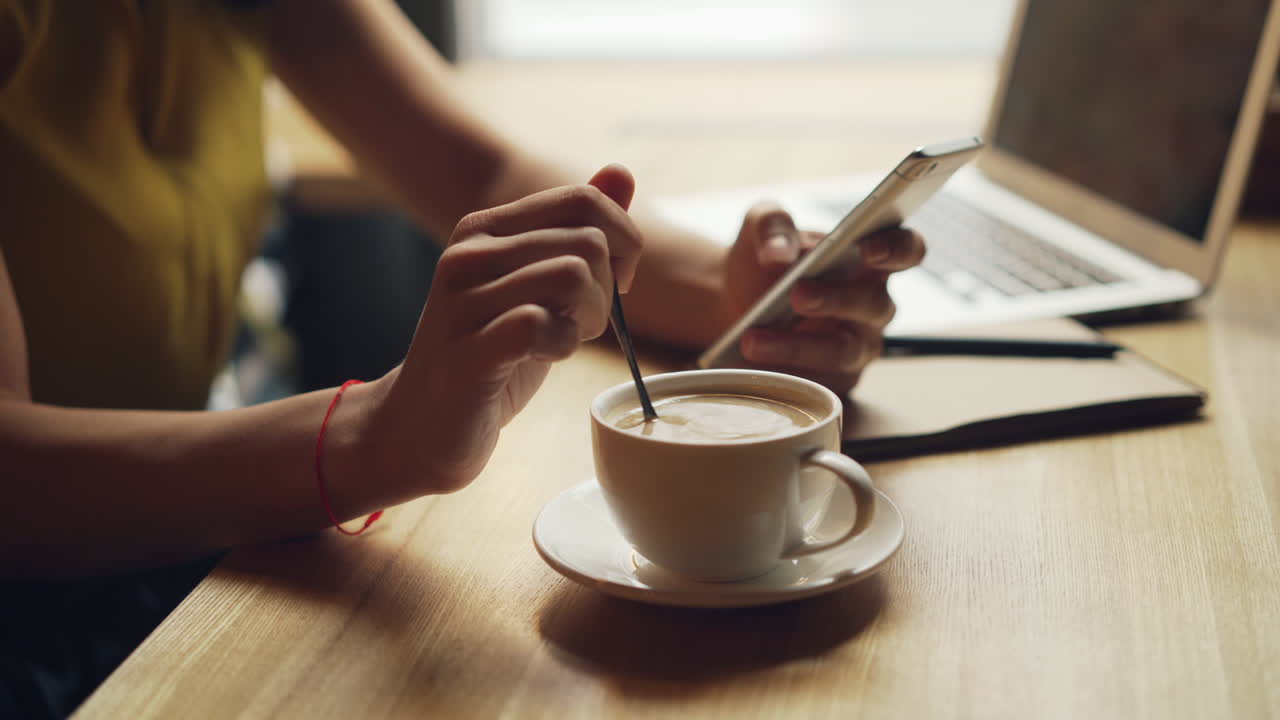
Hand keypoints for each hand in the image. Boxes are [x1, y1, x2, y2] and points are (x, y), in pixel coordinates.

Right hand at [368, 164, 641, 493]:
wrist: (418, 426)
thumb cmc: (488, 355)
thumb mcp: (535, 286)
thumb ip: (574, 231)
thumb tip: (621, 172)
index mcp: (486, 228)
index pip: (582, 199)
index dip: (622, 241)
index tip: (615, 282)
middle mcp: (469, 253)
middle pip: (587, 241)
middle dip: (608, 289)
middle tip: (584, 323)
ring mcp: (463, 301)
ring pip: (573, 276)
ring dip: (590, 318)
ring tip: (564, 341)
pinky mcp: (468, 351)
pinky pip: (541, 323)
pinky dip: (562, 345)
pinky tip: (545, 357)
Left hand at [722, 202, 925, 393]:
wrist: (731, 303)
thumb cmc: (762, 261)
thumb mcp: (760, 227)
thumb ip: (771, 224)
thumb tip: (778, 252)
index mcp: (869, 258)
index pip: (906, 250)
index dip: (897, 249)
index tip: (868, 248)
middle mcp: (873, 303)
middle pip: (875, 304)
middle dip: (837, 299)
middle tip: (797, 294)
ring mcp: (858, 345)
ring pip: (844, 350)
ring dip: (799, 345)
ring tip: (754, 339)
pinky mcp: (835, 378)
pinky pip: (820, 382)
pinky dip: (785, 371)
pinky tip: (753, 362)